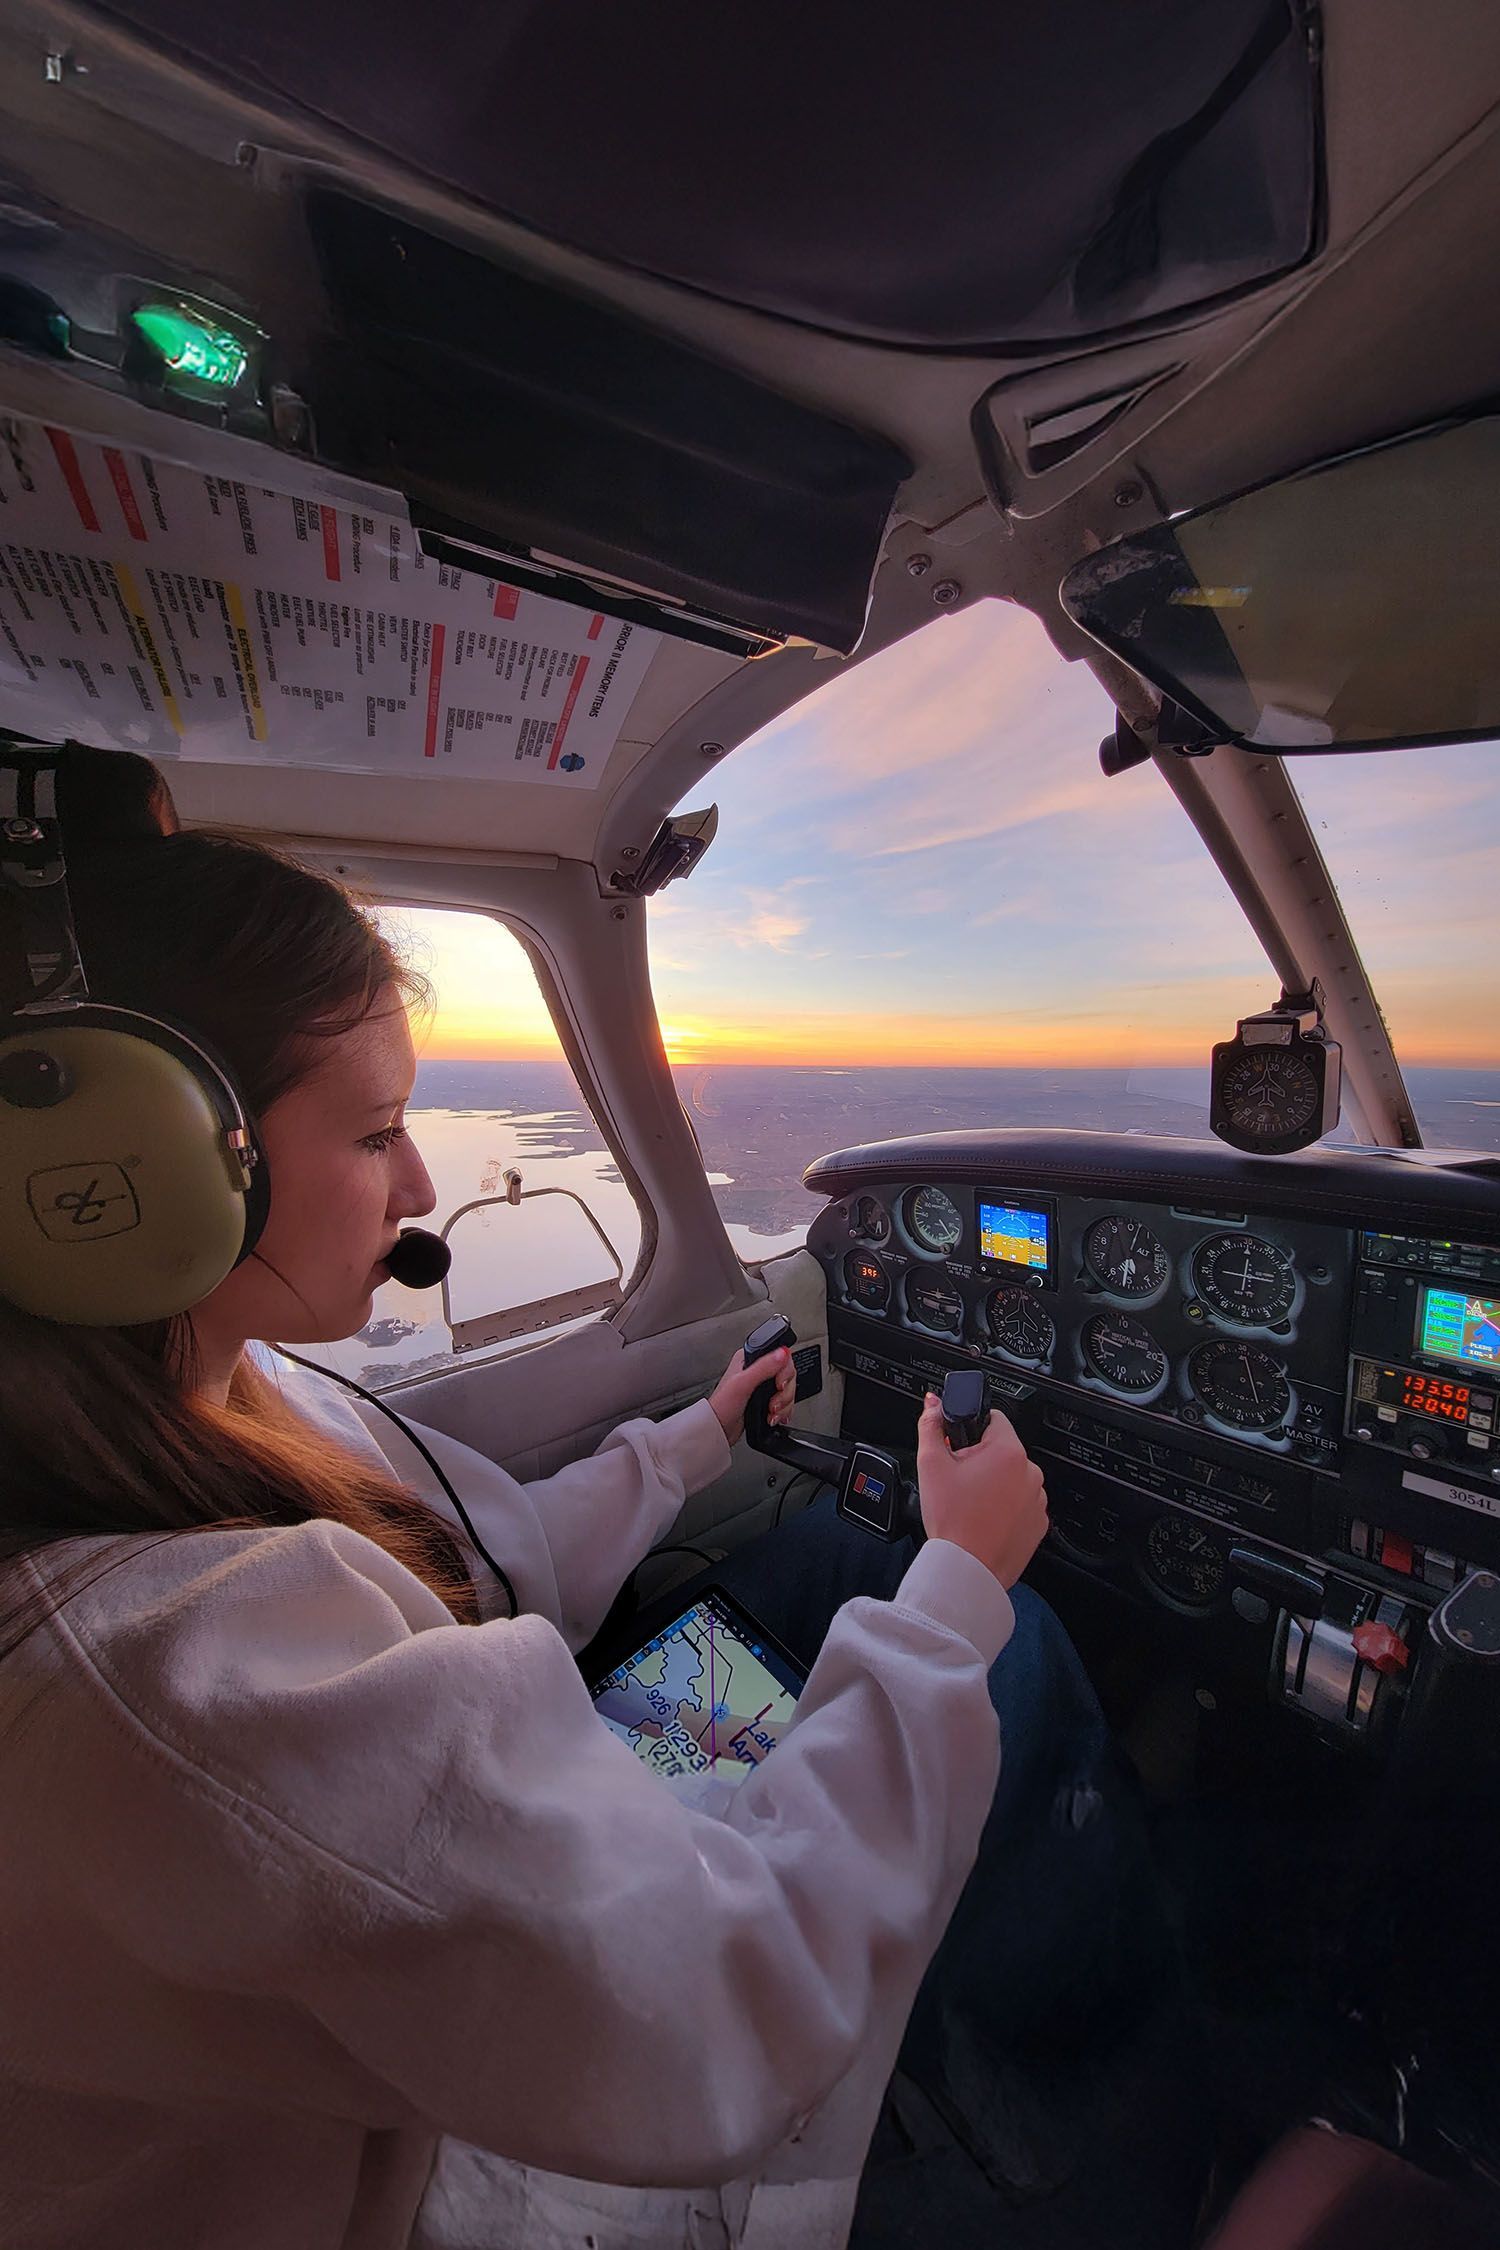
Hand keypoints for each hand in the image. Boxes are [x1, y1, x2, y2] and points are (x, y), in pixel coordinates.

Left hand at [708, 1345, 795, 1444]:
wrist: (719, 1430)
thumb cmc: (722, 1407)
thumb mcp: (742, 1383)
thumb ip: (763, 1367)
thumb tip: (782, 1353)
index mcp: (750, 1358)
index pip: (781, 1356)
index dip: (785, 1372)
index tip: (779, 1385)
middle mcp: (757, 1369)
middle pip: (788, 1375)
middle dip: (785, 1393)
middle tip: (773, 1403)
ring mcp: (762, 1385)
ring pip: (788, 1390)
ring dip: (784, 1405)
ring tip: (771, 1412)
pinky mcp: (766, 1399)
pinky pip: (785, 1401)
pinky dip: (783, 1411)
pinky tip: (774, 1416)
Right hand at [915, 1392, 1047, 1588]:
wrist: (965, 1569)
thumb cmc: (951, 1520)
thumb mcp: (930, 1465)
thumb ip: (930, 1425)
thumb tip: (933, 1403)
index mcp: (1008, 1451)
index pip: (994, 1419)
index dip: (972, 1431)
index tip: (960, 1449)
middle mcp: (1030, 1472)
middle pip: (1002, 1451)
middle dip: (981, 1460)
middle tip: (960, 1483)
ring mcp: (1037, 1499)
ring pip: (1012, 1478)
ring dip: (995, 1484)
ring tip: (972, 1505)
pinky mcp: (1039, 1523)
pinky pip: (1021, 1504)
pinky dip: (1006, 1508)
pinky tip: (985, 1519)